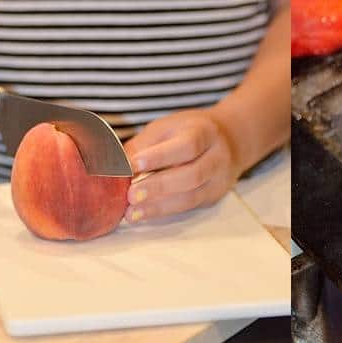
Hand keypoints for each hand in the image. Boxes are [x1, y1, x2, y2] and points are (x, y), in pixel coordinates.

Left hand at [123, 108, 240, 222]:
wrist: (229, 140)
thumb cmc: (188, 132)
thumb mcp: (167, 128)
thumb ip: (143, 145)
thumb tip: (113, 166)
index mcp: (205, 131)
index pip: (187, 145)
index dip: (160, 157)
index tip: (134, 165)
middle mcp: (217, 156)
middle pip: (192, 175)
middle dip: (159, 187)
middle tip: (130, 195)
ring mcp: (218, 179)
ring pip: (191, 197)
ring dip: (159, 207)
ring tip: (132, 212)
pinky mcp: (213, 196)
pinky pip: (188, 207)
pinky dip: (163, 212)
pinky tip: (142, 214)